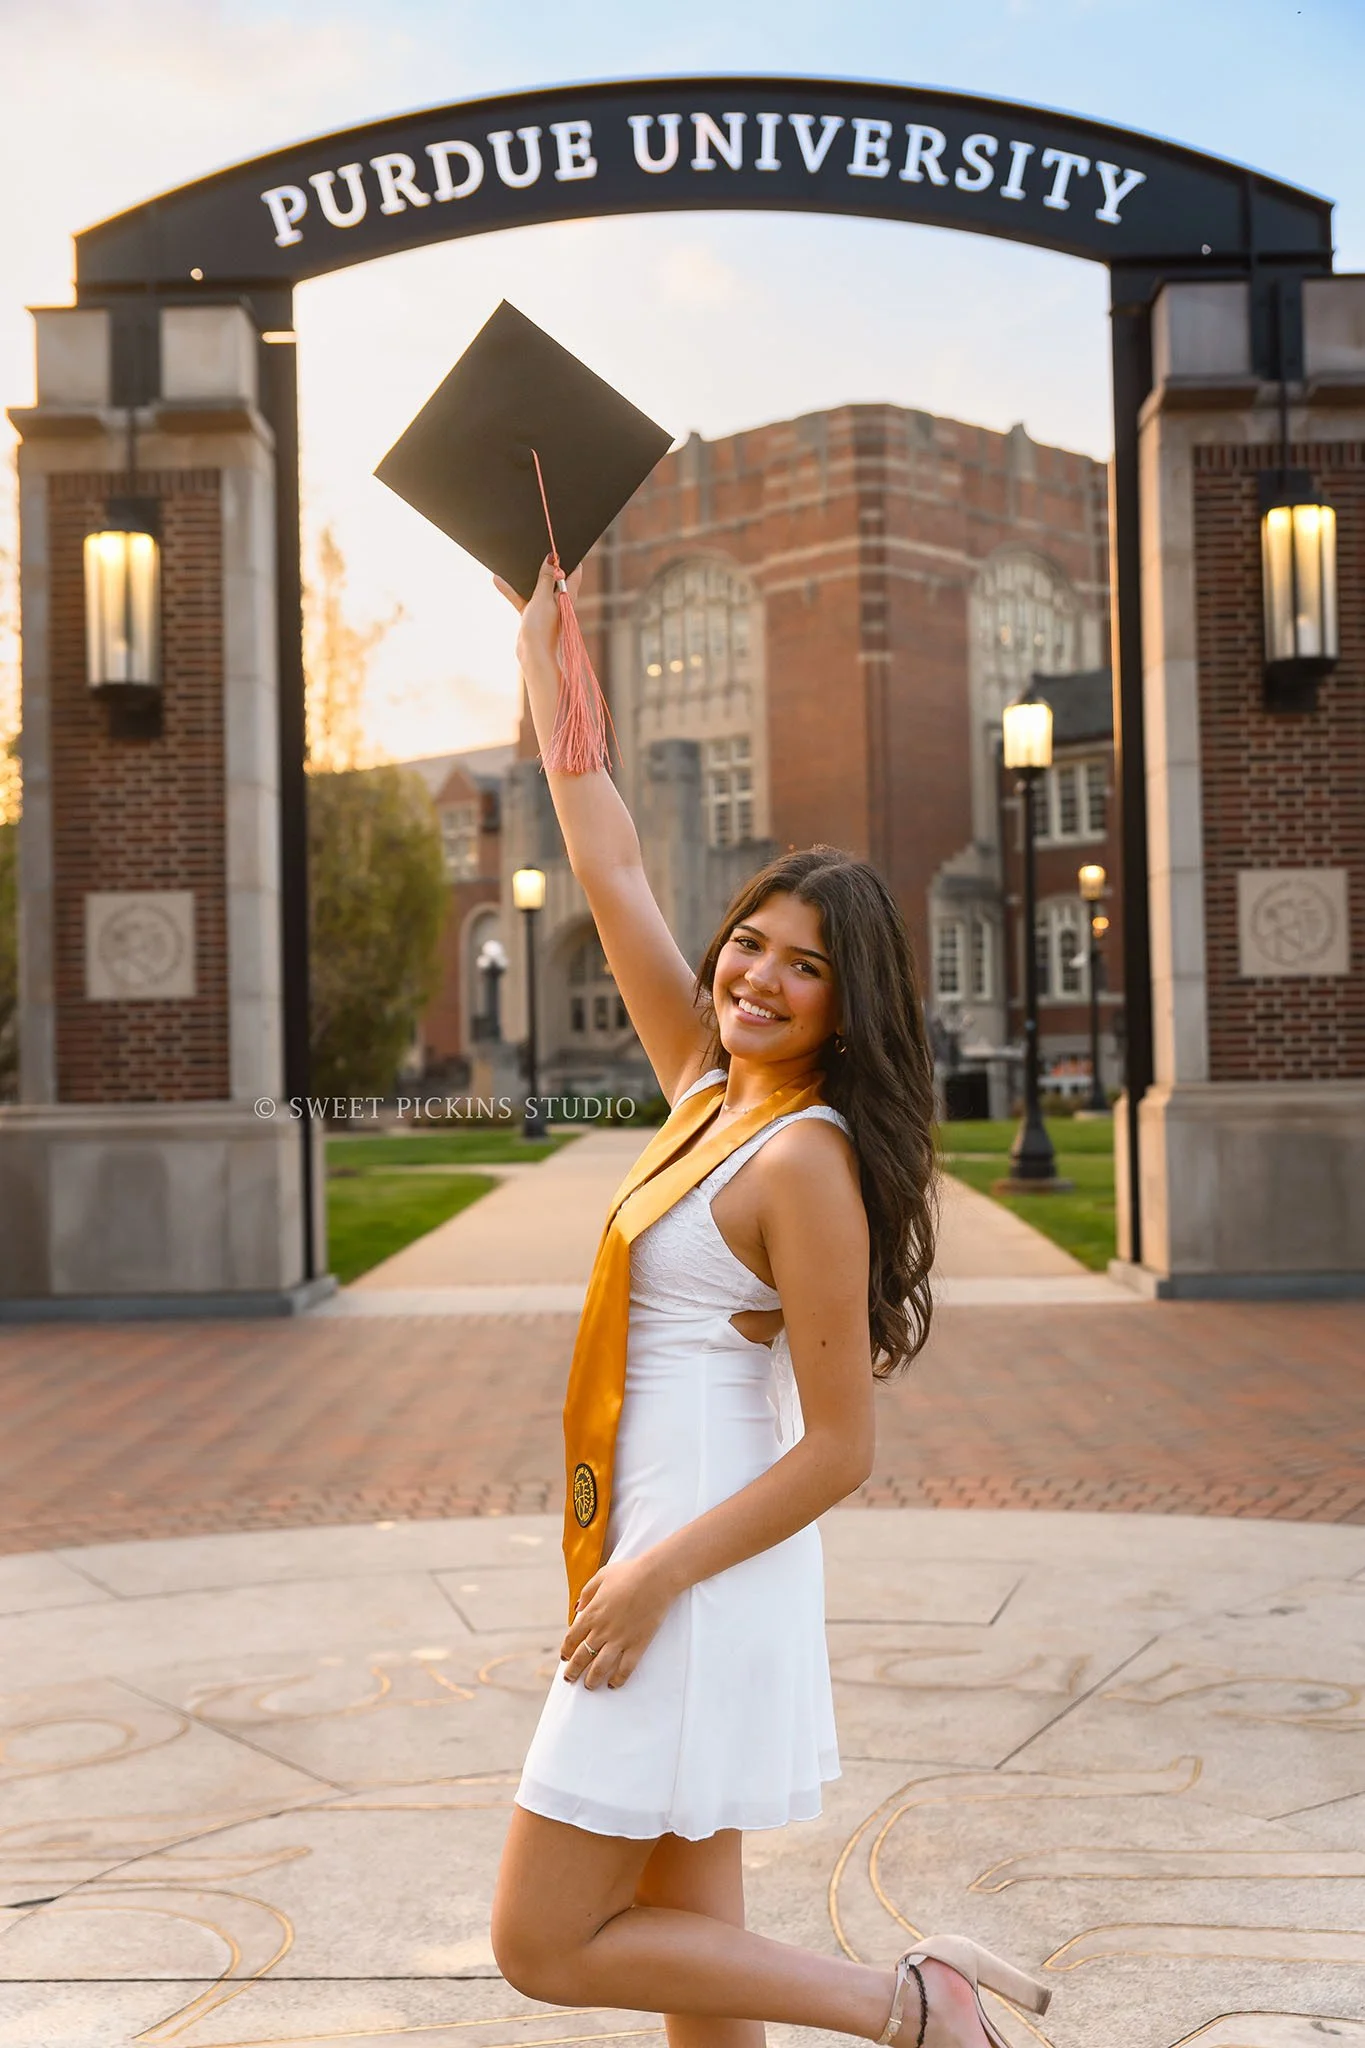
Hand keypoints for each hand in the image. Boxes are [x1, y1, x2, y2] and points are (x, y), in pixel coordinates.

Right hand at [493, 557, 581, 681]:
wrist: (532, 656)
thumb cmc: (542, 628)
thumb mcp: (542, 598)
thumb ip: (546, 578)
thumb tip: (552, 559)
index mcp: (567, 596)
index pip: (574, 572)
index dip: (570, 558)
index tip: (561, 545)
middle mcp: (558, 601)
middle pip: (553, 577)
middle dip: (546, 564)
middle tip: (536, 547)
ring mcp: (545, 608)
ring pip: (535, 587)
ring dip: (525, 577)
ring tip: (515, 559)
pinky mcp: (532, 615)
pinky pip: (522, 598)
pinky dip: (512, 591)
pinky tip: (498, 580)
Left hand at [560, 1553, 675, 1689]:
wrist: (656, 1577)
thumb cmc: (629, 1572)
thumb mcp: (601, 1576)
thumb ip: (587, 1592)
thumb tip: (577, 1609)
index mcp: (592, 1613)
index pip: (572, 1638)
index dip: (566, 1651)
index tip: (564, 1658)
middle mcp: (602, 1629)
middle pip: (582, 1656)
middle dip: (573, 1670)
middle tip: (570, 1679)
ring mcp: (620, 1639)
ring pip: (600, 1667)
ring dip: (592, 1679)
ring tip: (588, 1686)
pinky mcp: (637, 1644)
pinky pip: (626, 1668)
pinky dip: (618, 1679)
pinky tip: (614, 1685)